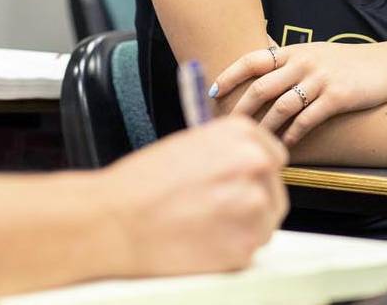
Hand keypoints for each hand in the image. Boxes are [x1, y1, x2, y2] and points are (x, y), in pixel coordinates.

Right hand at [100, 116, 288, 275]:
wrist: (113, 220)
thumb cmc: (142, 183)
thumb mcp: (191, 144)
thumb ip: (229, 152)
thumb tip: (251, 166)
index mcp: (242, 134)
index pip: (273, 159)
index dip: (253, 175)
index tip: (235, 185)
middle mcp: (255, 163)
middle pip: (273, 191)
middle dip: (250, 203)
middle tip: (214, 211)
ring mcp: (253, 205)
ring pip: (265, 223)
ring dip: (242, 228)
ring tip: (203, 226)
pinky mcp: (245, 245)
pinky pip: (249, 251)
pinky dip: (229, 252)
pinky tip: (201, 242)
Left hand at [212, 41, 386, 145]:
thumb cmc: (349, 63)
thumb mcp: (316, 53)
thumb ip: (289, 63)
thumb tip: (258, 76)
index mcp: (294, 51)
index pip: (252, 60)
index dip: (229, 76)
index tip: (213, 92)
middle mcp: (304, 62)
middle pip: (261, 87)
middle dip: (240, 111)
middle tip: (228, 129)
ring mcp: (320, 79)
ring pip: (281, 107)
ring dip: (265, 128)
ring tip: (256, 144)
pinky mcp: (337, 96)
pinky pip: (307, 119)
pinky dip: (293, 134)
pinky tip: (286, 145)